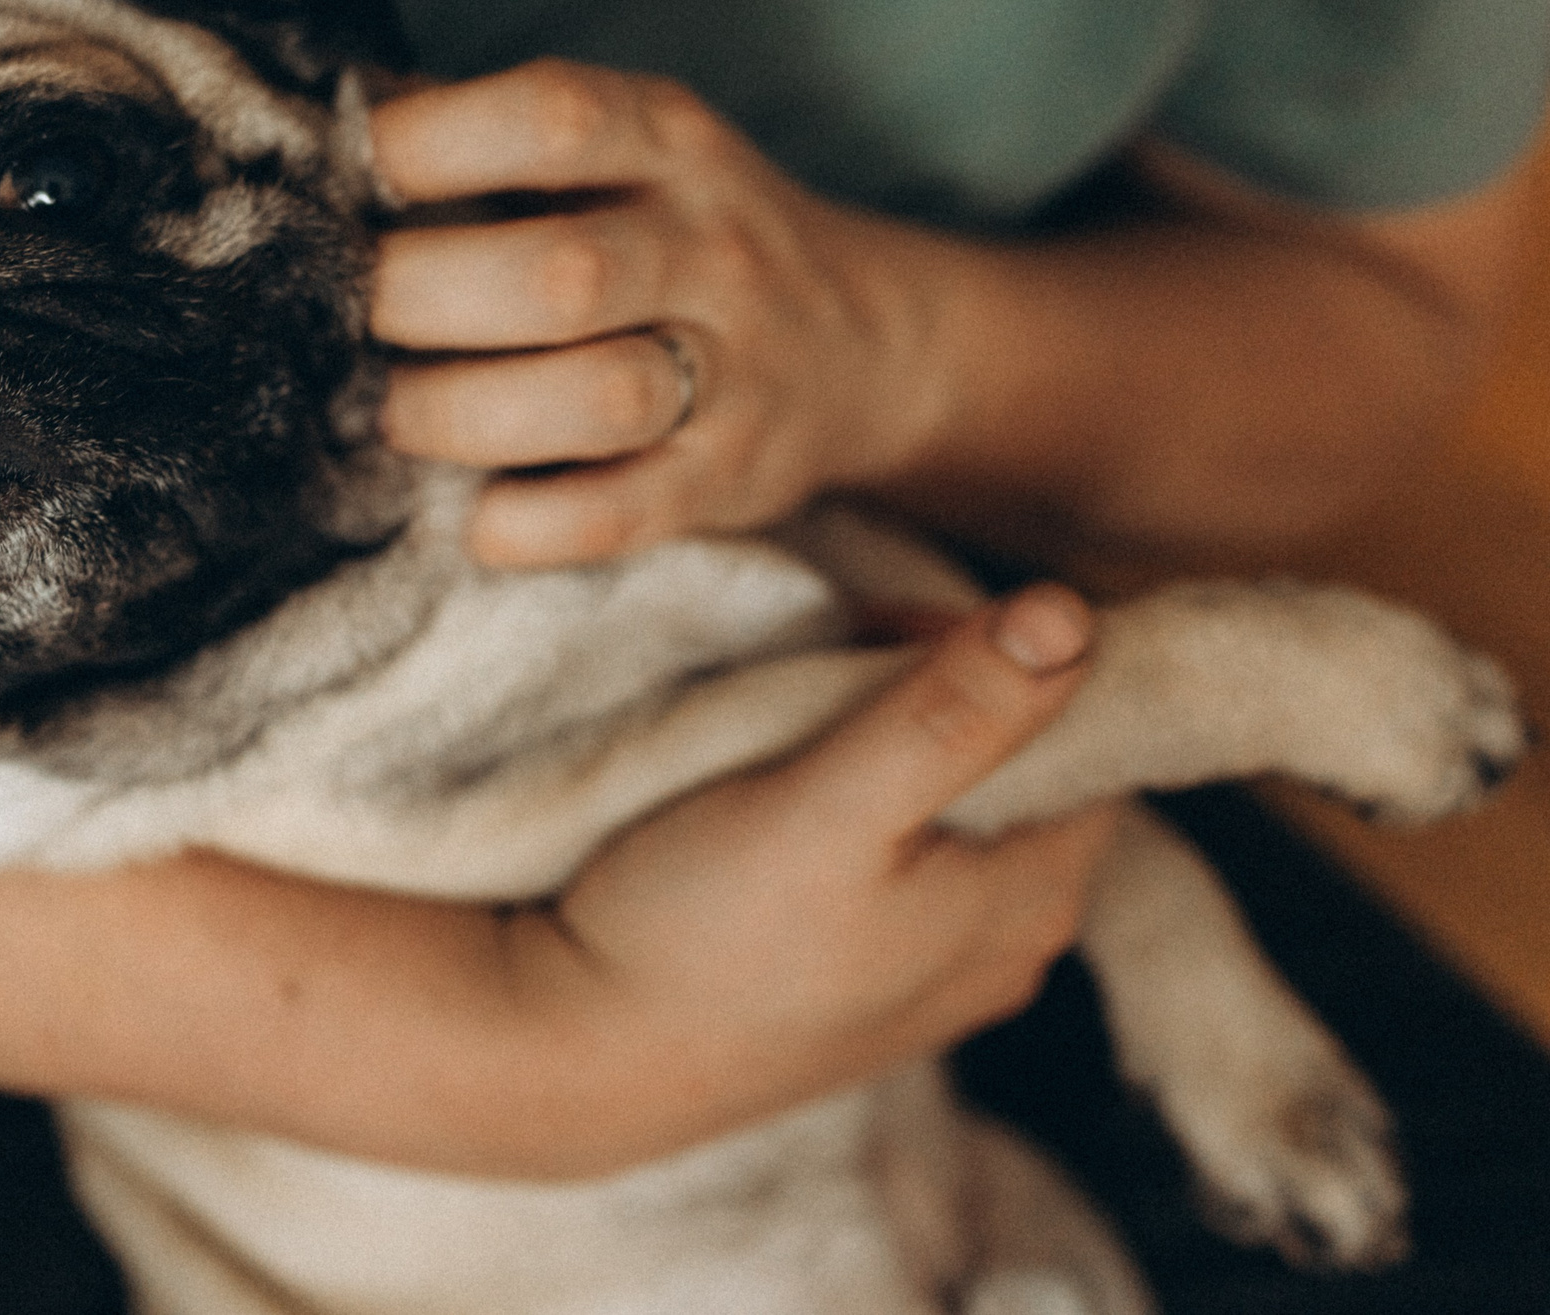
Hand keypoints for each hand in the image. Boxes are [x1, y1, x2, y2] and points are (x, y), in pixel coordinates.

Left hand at [371, 59, 942, 564]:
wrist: (861, 343)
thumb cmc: (672, 233)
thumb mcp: (614, 151)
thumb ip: (484, 136)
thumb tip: (312, 127)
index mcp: (667, 141)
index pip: (551, 118)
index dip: (426, 147)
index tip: (338, 183)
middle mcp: (710, 246)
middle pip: (559, 276)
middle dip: (418, 299)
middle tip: (340, 321)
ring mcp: (733, 370)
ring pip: (596, 398)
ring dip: (459, 415)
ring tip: (389, 414)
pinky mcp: (729, 480)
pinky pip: (620, 515)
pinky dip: (527, 525)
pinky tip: (472, 514)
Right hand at [502, 585, 1119, 1165]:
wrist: (578, 1053)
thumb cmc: (696, 929)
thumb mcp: (827, 802)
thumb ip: (953, 712)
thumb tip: (1072, 615)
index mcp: (1032, 900)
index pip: (1089, 730)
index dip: (1002, 656)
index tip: (894, 628)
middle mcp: (1010, 948)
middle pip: (1019, 766)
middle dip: (939, 692)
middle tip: (826, 661)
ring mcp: (937, 973)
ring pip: (952, 808)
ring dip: (888, 742)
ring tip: (786, 725)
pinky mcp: (867, 980)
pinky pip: (900, 859)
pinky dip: (856, 805)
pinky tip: (776, 798)